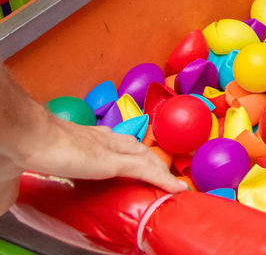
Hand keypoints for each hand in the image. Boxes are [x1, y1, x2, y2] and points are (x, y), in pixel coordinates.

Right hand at [1, 117, 185, 212]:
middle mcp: (100, 138)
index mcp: (80, 137)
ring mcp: (109, 148)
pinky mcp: (114, 160)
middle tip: (162, 171)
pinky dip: (163, 180)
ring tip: (172, 182)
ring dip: (160, 169)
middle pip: (133, 147)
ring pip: (144, 157)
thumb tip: (5, 202)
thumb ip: (16, 186)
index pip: (110, 142)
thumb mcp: (17, 172)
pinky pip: (146, 171)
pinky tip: (176, 189)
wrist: (25, 136)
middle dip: (150, 158)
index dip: (124, 150)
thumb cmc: (18, 148)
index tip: (131, 159)